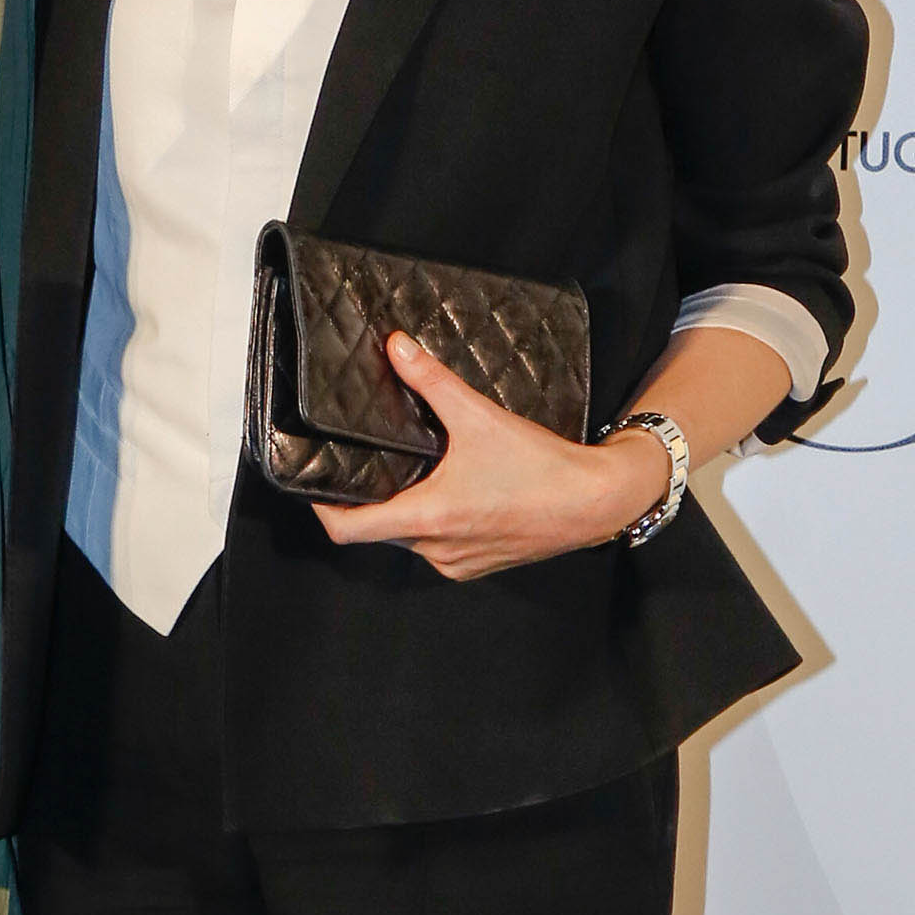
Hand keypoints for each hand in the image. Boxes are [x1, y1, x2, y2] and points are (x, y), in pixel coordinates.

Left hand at [311, 333, 668, 581]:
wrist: (597, 502)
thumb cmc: (542, 468)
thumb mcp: (480, 418)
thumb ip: (432, 382)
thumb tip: (396, 348)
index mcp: (427, 518)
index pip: (347, 529)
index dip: (324, 509)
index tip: (317, 486)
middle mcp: (436, 550)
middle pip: (379, 530)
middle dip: (371, 499)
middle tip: (368, 465)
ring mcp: (457, 563)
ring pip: (410, 539)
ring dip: (406, 511)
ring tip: (414, 474)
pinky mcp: (478, 566)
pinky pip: (440, 548)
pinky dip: (435, 524)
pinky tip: (452, 494)